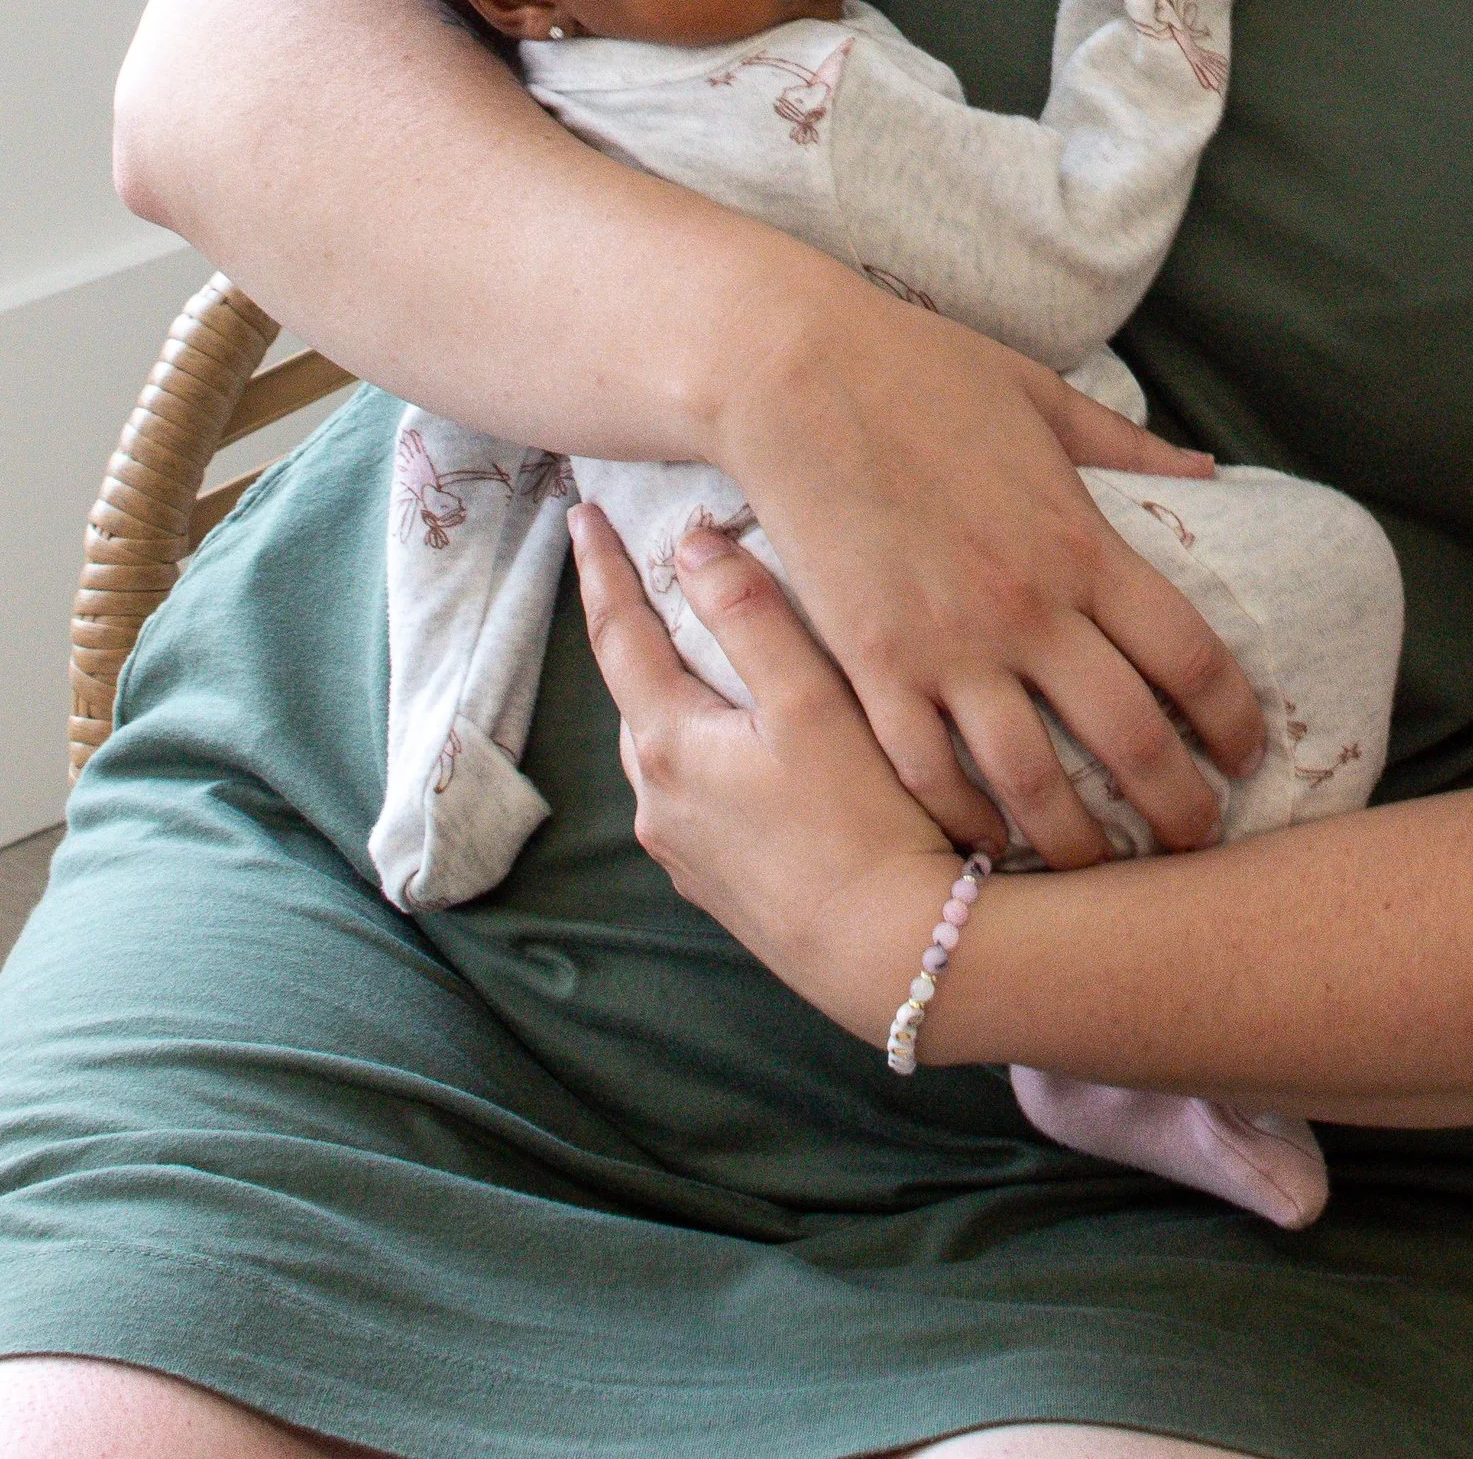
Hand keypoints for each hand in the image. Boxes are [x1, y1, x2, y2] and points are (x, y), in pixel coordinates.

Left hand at [571, 501, 973, 1042]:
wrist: (893, 957)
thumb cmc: (860, 820)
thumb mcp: (809, 701)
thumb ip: (750, 614)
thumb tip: (691, 543)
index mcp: (669, 746)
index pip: (617, 635)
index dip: (600, 569)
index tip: (579, 515)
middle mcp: (659, 804)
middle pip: (635, 696)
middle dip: (637, 635)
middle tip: (644, 577)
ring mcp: (686, 854)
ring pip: (666, 750)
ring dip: (673, 698)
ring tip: (703, 659)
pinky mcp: (720, 887)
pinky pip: (695, 797)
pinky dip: (706, 752)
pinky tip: (749, 750)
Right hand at [710, 258, 1264, 867]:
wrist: (795, 375)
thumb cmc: (922, 371)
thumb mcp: (1043, 396)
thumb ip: (1130, 444)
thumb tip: (1212, 471)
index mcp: (1082, 543)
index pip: (1191, 656)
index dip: (1232, 719)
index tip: (1245, 752)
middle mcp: (1028, 610)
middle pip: (1129, 740)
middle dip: (1177, 808)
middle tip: (1197, 844)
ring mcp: (948, 648)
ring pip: (1033, 784)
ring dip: (1078, 845)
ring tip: (1104, 876)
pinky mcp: (872, 668)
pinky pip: (929, 775)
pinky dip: (965, 824)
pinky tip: (988, 849)